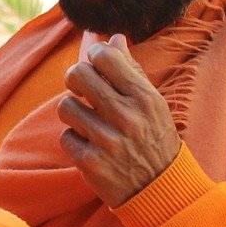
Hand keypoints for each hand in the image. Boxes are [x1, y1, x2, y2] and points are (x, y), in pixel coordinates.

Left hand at [58, 34, 182, 206]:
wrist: (160, 187)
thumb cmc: (154, 138)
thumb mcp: (153, 103)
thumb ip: (131, 71)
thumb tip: (113, 38)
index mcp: (145, 98)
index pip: (105, 57)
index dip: (94, 55)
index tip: (95, 63)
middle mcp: (126, 117)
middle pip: (77, 75)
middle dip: (74, 79)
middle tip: (81, 89)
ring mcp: (107, 140)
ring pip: (65, 106)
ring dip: (73, 113)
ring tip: (89, 121)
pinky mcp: (90, 161)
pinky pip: (65, 136)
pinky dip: (74, 139)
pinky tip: (90, 145)